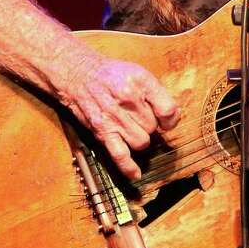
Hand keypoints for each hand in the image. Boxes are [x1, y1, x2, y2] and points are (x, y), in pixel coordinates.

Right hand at [55, 53, 179, 179]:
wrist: (77, 74)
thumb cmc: (110, 74)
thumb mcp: (137, 73)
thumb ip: (156, 93)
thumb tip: (171, 117)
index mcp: (141, 81)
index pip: (168, 109)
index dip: (170, 119)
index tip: (166, 121)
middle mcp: (128, 98)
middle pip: (153, 127)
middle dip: (150, 125)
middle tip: (139, 118)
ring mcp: (114, 117)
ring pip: (142, 142)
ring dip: (140, 139)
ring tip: (132, 129)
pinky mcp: (102, 132)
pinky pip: (120, 155)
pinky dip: (129, 168)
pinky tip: (136, 174)